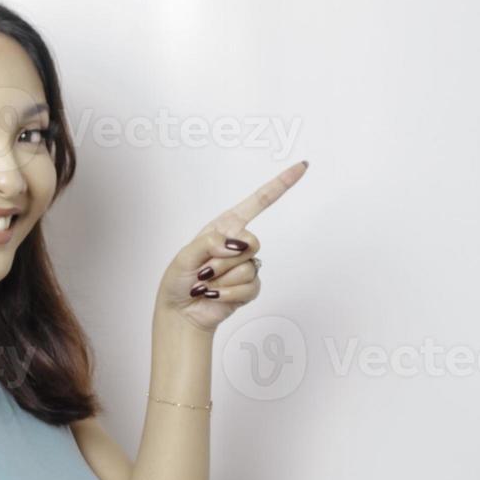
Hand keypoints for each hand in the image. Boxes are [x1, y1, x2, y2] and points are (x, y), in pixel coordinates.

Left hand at [155, 160, 308, 333]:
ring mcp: (246, 266)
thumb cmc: (178, 280)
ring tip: (206, 284)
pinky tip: (215, 294)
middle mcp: (238, 243)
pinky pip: (249, 287)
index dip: (280, 185)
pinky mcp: (250, 287)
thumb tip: (237, 244)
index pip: (258, 202)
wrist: (181, 311)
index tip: (301, 168)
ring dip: (222, 279)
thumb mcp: (185, 255)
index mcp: (224, 227)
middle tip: (204, 270)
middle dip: (225, 260)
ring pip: (248, 268)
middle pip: (252, 243)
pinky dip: (228, 294)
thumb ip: (209, 243)